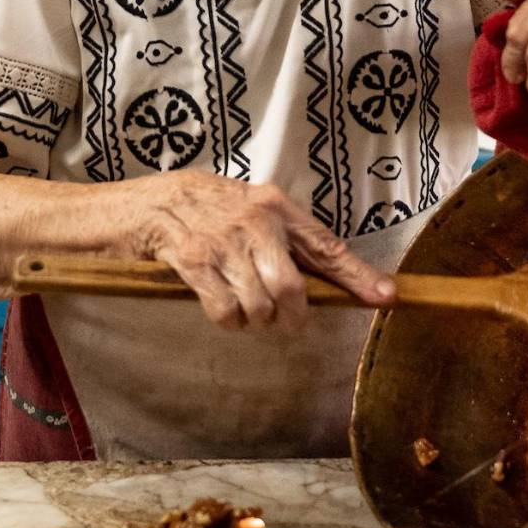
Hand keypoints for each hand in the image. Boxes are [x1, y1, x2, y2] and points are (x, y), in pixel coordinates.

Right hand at [126, 171, 396, 333]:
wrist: (140, 203)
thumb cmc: (199, 208)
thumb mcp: (247, 209)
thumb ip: (283, 239)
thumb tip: (325, 279)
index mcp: (274, 205)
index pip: (326, 245)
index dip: (357, 276)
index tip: (386, 297)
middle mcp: (254, 220)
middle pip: (293, 289)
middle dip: (291, 317)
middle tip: (281, 323)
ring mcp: (223, 240)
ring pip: (260, 304)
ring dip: (255, 321)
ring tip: (242, 310)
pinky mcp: (193, 261)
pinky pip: (225, 310)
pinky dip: (227, 321)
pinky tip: (219, 308)